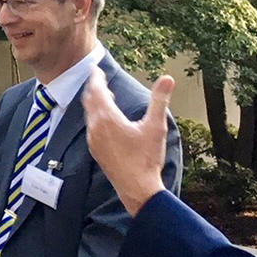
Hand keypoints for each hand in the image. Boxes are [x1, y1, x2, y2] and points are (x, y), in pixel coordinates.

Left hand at [81, 71, 172, 215]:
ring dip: (94, 102)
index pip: (97, 90)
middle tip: (97, 77)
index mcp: (108, 118)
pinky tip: (107, 120)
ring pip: (89, 114)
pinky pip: (91, 126)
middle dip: (93, 87)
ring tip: (104, 96)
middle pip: (89, 100)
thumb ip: (159, 100)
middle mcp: (96, 127)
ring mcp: (93, 140)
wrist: (136, 187)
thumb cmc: (147, 157)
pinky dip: (95, 116)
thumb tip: (168, 78)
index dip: (96, 78)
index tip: (95, 68)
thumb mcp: (156, 126)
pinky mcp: (95, 149)